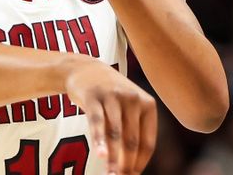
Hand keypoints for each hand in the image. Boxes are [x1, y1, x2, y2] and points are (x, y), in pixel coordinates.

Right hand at [63, 55, 156, 174]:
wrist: (85, 69)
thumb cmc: (110, 96)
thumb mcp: (128, 108)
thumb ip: (134, 132)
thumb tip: (134, 168)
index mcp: (147, 104)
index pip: (147, 143)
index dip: (140, 164)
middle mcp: (133, 99)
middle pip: (132, 141)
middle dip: (126, 165)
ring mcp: (113, 96)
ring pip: (116, 134)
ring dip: (113, 158)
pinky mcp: (93, 96)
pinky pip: (97, 123)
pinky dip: (99, 141)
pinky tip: (101, 156)